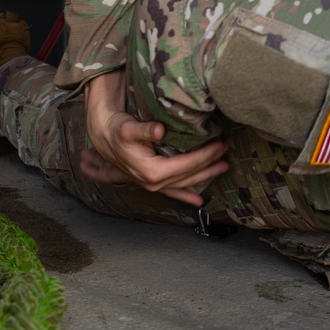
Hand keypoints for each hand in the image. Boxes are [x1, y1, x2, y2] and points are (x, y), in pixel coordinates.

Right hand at [82, 70, 228, 205]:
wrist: (102, 137)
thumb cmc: (117, 131)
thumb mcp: (128, 128)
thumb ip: (145, 130)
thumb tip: (161, 130)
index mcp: (152, 172)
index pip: (187, 164)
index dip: (205, 155)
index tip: (220, 144)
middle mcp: (154, 183)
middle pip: (189, 175)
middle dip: (210, 164)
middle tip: (226, 153)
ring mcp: (153, 185)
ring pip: (185, 184)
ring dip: (204, 176)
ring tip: (222, 168)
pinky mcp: (152, 183)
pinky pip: (173, 192)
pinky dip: (186, 195)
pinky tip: (199, 201)